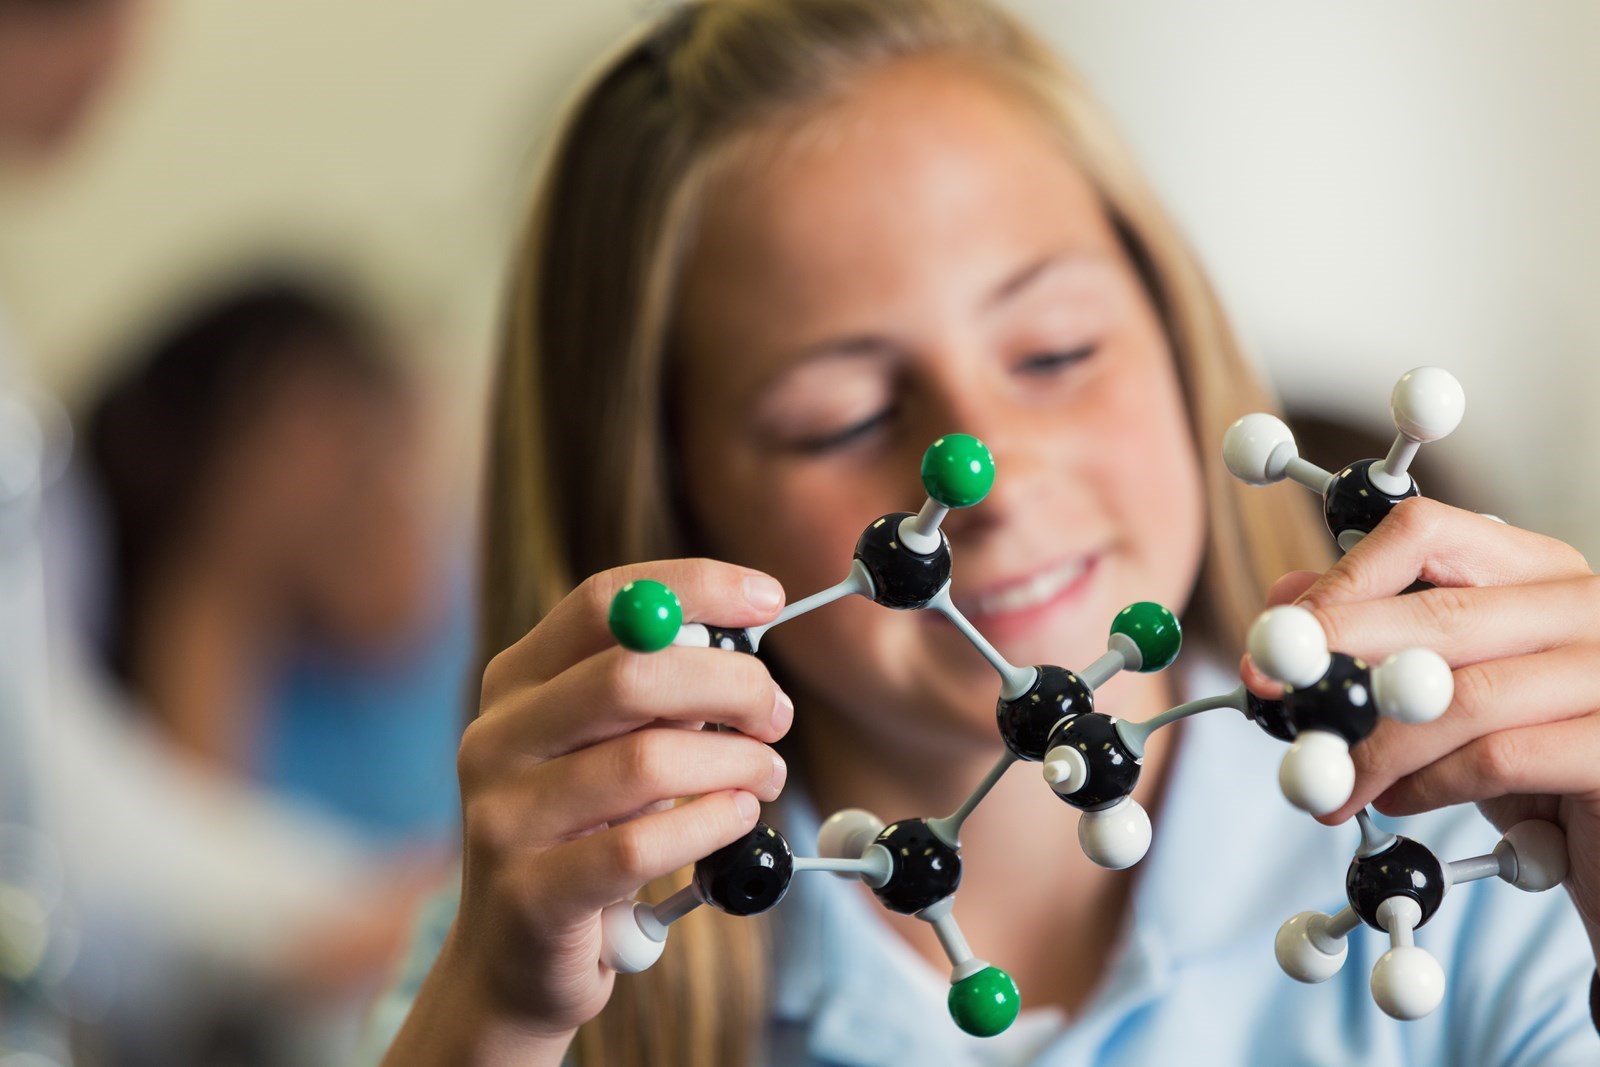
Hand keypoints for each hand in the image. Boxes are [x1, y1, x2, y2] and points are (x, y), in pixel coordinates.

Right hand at [448, 559, 791, 1040]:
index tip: (768, 599)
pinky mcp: (530, 894)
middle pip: (632, 674)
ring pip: (646, 762)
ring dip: (735, 763)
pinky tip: (738, 821)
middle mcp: (496, 738)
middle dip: (731, 684)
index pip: (606, 602)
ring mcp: (504, 817)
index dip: (695, 588)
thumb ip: (658, 696)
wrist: (515, 961)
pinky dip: (710, 825)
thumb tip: (744, 651)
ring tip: (766, 776)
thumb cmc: (585, 836)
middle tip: (777, 713)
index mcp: (516, 683)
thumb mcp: (609, 749)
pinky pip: (640, 846)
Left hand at [1242, 497, 1599, 951]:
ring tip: (1327, 781)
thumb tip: (1281, 601)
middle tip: (1269, 694)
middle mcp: (1584, 606)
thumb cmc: (1530, 756)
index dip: (1342, 579)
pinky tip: (1395, 801)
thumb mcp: (1447, 685)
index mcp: (1535, 569)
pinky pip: (1497, 760)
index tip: (1279, 631)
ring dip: (1373, 746)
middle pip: (1438, 616)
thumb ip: (1377, 638)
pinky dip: (1427, 784)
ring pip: (1462, 698)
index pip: (1426, 533)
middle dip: (1337, 657)